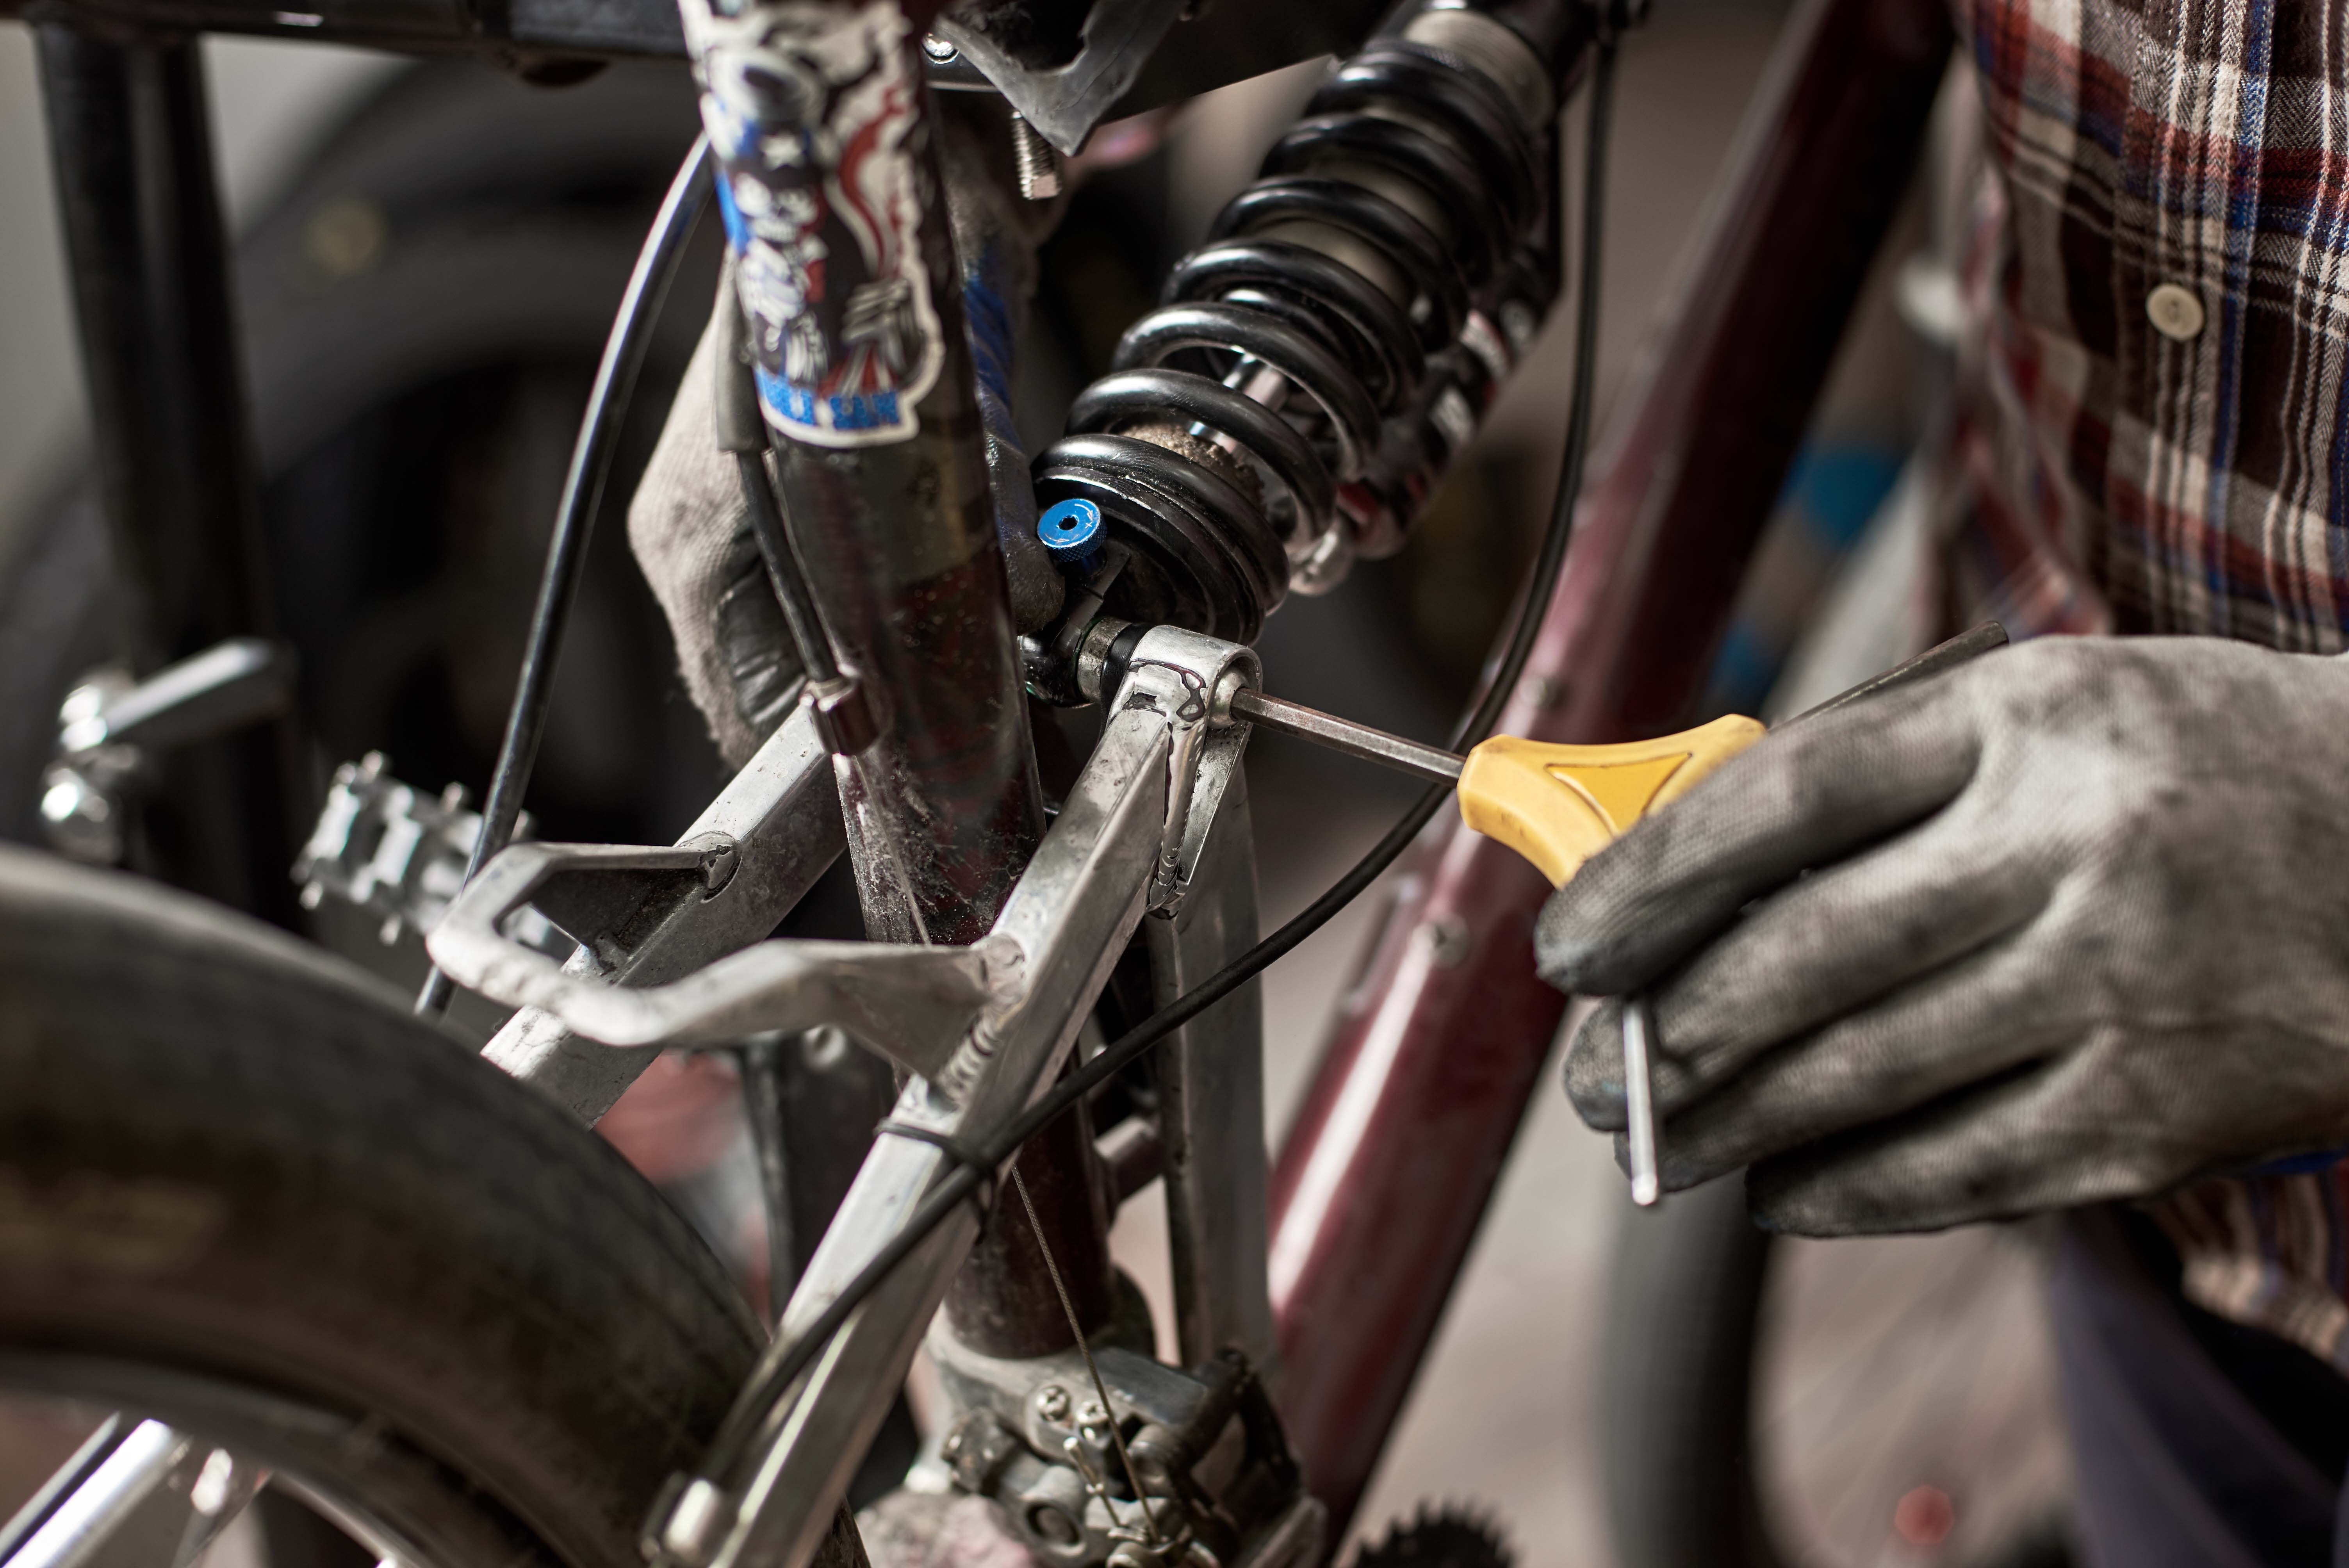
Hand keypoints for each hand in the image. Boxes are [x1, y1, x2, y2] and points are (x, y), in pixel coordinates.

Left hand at [1537, 636, 2348, 1233]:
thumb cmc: (2182, 765)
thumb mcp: (2036, 713)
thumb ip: (1870, 781)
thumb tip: (1679, 875)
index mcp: (2023, 722)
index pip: (1784, 802)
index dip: (1650, 880)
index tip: (1570, 947)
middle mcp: (2069, 852)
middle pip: (1802, 959)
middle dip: (1665, 1034)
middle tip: (1591, 1077)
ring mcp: (2118, 991)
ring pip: (1860, 1077)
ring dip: (1726, 1122)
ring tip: (1652, 1137)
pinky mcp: (2157, 1113)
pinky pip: (1957, 1167)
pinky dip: (1844, 1188)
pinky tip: (1776, 1192)